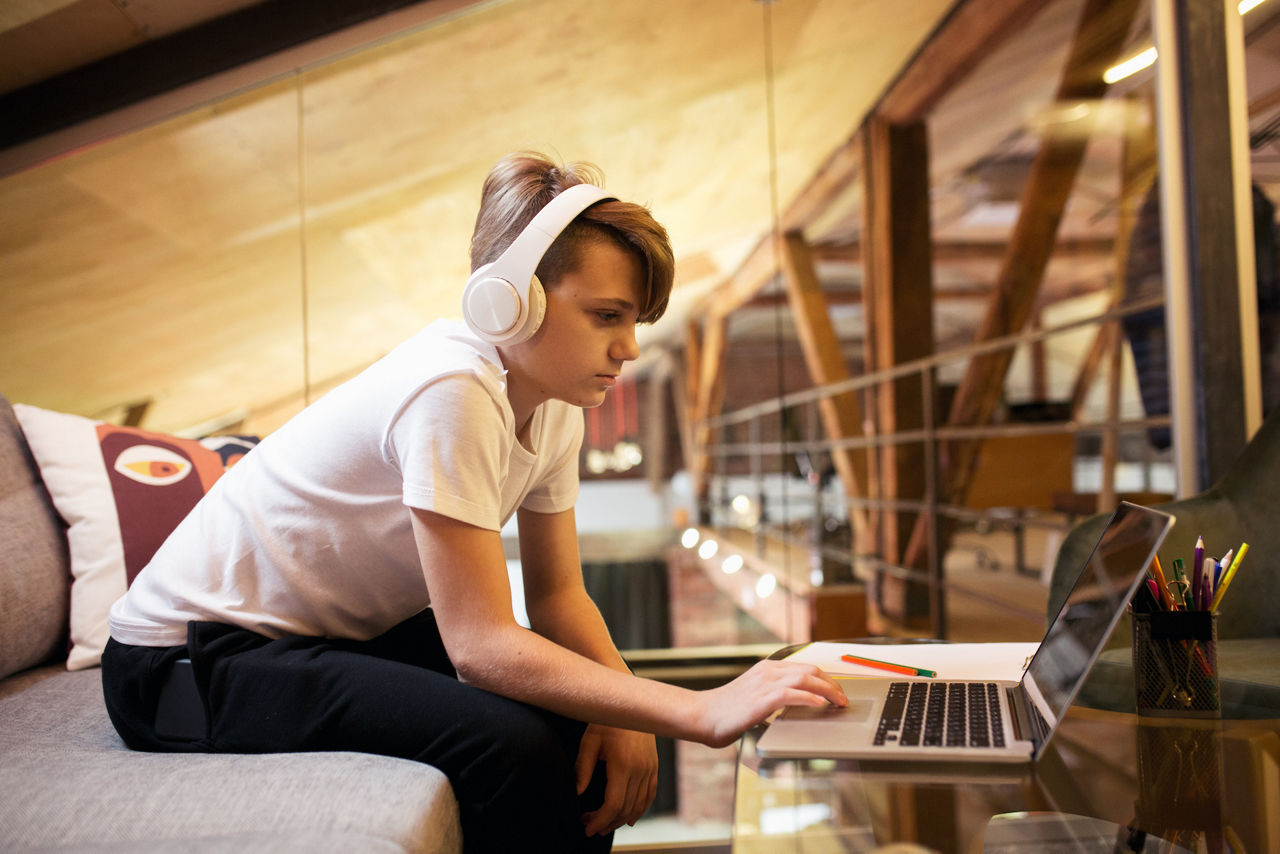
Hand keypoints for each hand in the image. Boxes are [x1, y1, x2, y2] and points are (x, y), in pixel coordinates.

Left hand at [575, 723, 658, 836]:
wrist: (631, 702)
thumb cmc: (607, 719)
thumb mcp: (589, 741)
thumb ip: (583, 768)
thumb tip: (577, 792)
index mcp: (623, 764)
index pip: (614, 804)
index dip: (600, 820)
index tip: (587, 826)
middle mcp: (640, 769)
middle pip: (626, 809)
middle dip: (607, 823)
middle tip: (590, 825)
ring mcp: (650, 768)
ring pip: (639, 805)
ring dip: (622, 819)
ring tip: (604, 824)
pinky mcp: (654, 766)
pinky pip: (650, 795)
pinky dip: (640, 809)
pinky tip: (629, 817)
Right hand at [693, 660, 847, 747]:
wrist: (702, 715)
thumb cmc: (726, 711)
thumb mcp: (755, 697)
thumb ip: (774, 697)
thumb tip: (797, 706)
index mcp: (767, 669)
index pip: (805, 668)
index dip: (826, 679)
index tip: (838, 691)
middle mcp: (768, 671)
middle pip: (810, 670)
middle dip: (833, 684)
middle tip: (844, 699)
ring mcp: (764, 683)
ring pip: (805, 679)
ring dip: (828, 690)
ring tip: (839, 702)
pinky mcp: (761, 699)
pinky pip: (791, 694)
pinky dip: (809, 698)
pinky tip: (820, 705)